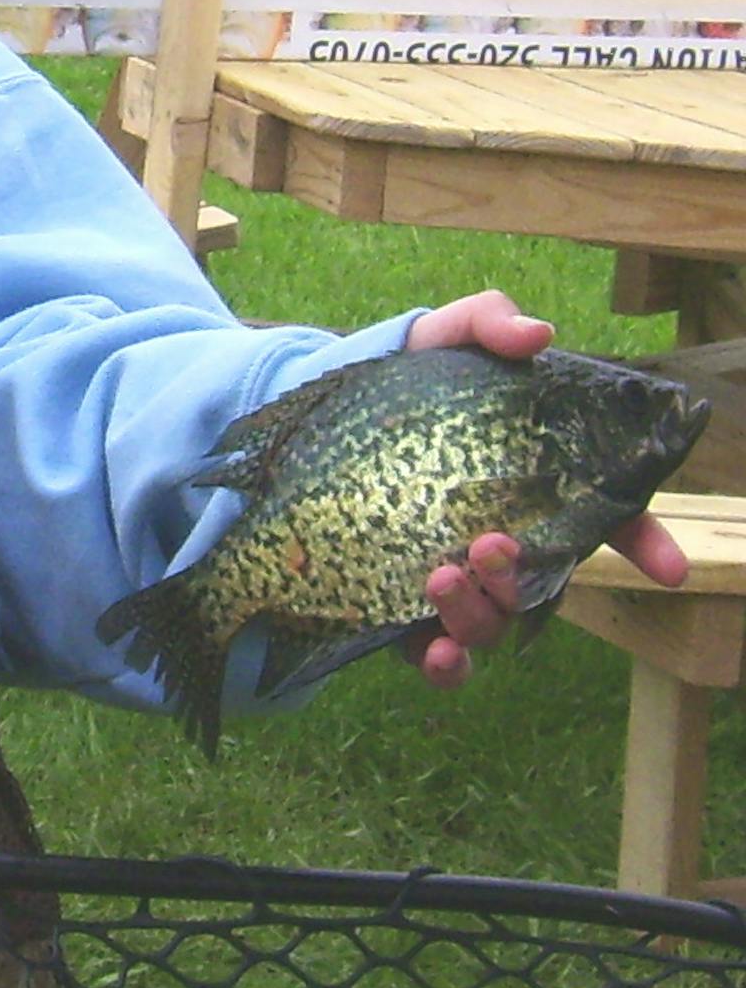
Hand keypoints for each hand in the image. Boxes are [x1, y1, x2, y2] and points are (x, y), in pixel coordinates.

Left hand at [400, 289, 686, 688]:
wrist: (319, 408)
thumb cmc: (406, 374)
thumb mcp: (443, 336)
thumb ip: (488, 323)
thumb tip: (538, 335)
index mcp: (534, 485)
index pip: (607, 519)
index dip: (644, 542)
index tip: (668, 567)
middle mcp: (502, 538)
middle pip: (539, 580)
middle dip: (523, 576)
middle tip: (489, 544)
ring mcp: (456, 577)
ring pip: (491, 621)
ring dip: (478, 613)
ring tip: (440, 577)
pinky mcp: (401, 607)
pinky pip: (435, 654)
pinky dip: (444, 664)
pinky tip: (433, 652)